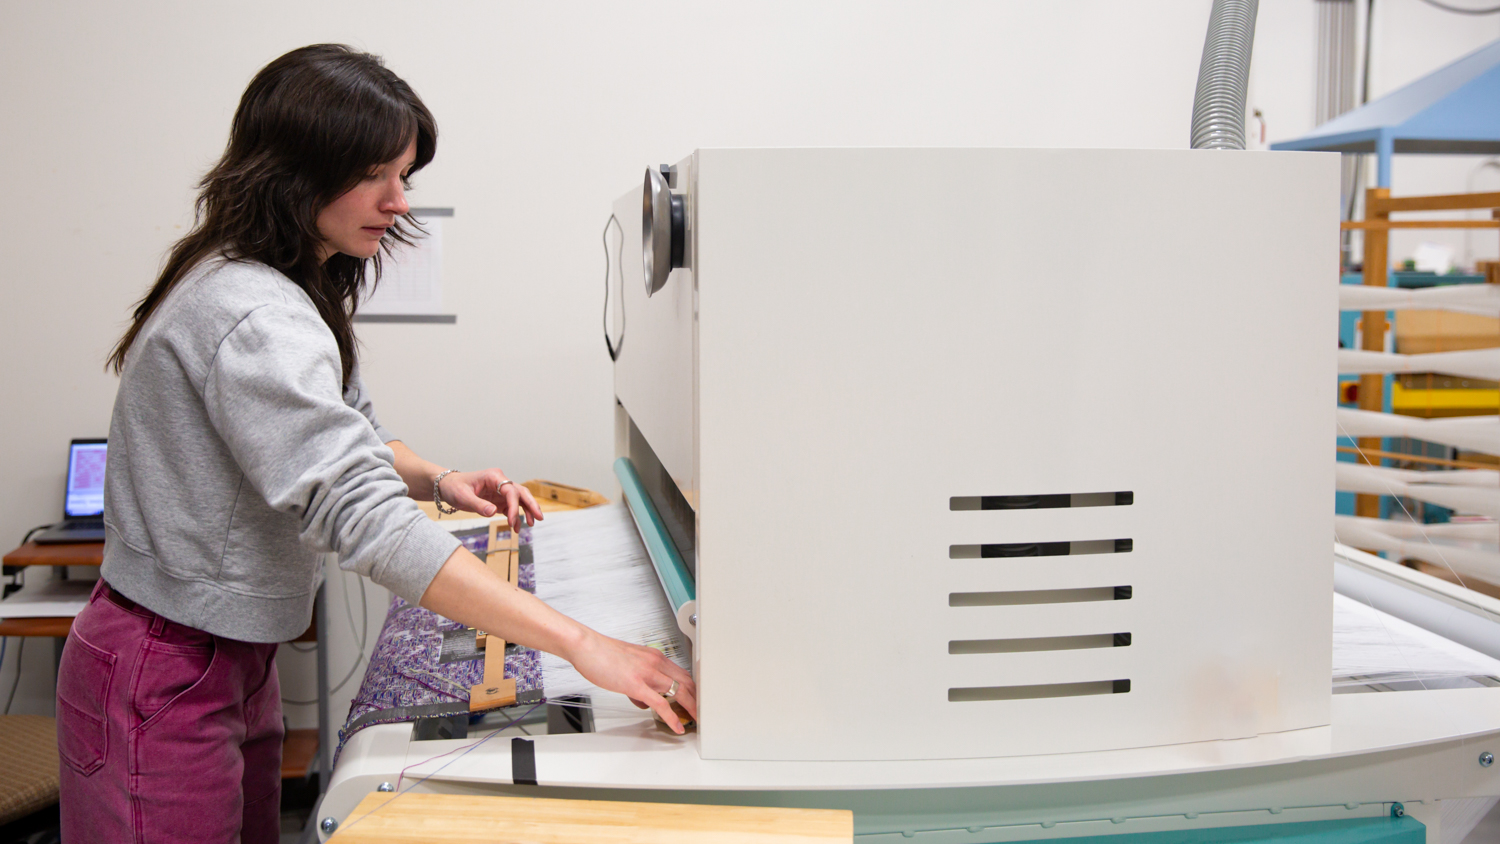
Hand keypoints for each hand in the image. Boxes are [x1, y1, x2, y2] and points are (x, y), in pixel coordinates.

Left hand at [438, 469, 542, 532]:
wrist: (447, 487)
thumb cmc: (454, 488)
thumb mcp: (462, 496)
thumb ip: (478, 505)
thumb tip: (493, 513)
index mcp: (494, 476)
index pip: (510, 490)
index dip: (514, 506)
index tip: (512, 521)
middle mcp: (500, 482)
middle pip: (521, 492)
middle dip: (531, 505)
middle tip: (540, 518)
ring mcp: (500, 491)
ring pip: (519, 500)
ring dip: (527, 511)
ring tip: (532, 524)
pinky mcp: (498, 500)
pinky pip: (511, 508)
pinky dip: (515, 517)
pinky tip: (516, 528)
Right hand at [564, 629, 697, 733]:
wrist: (586, 646)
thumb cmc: (601, 653)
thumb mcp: (627, 665)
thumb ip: (638, 681)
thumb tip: (643, 699)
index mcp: (653, 656)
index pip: (681, 672)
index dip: (692, 688)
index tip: (695, 698)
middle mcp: (655, 662)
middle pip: (686, 681)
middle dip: (697, 698)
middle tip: (702, 711)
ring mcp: (647, 673)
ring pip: (679, 691)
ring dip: (691, 707)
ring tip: (696, 719)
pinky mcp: (637, 684)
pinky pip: (661, 703)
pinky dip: (672, 717)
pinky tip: (677, 726)